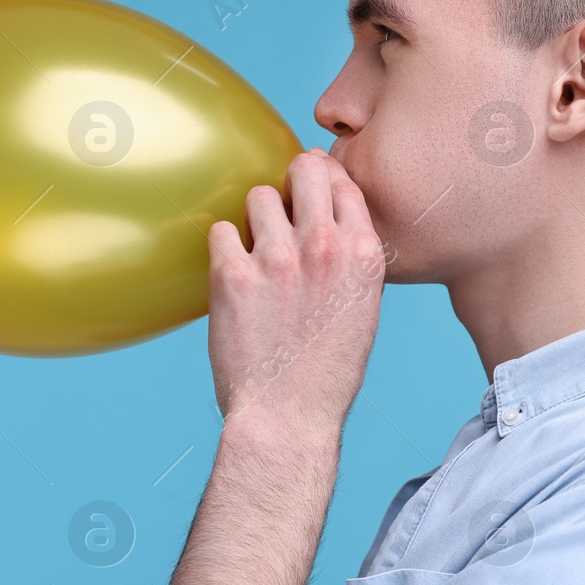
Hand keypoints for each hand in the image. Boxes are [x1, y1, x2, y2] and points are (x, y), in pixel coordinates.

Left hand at [208, 148, 387, 434]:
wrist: (288, 417)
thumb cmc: (328, 372)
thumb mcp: (363, 308)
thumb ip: (351, 258)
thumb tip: (329, 219)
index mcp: (363, 255)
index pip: (344, 181)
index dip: (324, 180)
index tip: (310, 192)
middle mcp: (324, 248)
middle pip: (304, 168)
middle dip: (291, 181)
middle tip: (282, 208)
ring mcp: (277, 259)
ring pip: (258, 196)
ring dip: (255, 219)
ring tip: (257, 252)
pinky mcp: (233, 275)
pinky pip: (221, 231)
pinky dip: (225, 248)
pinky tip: (234, 274)